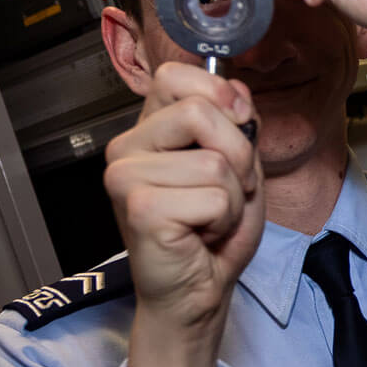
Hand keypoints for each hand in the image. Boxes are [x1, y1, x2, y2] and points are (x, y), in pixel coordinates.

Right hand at [103, 63, 264, 334]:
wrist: (198, 291)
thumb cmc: (213, 233)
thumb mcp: (239, 167)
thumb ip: (238, 123)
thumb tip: (235, 89)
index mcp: (149, 130)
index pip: (175, 76)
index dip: (218, 96)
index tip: (236, 126)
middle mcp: (127, 147)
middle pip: (201, 112)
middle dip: (238, 157)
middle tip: (225, 192)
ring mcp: (126, 176)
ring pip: (216, 162)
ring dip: (233, 198)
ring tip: (210, 219)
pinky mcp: (139, 207)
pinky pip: (214, 197)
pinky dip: (223, 220)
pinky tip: (201, 235)